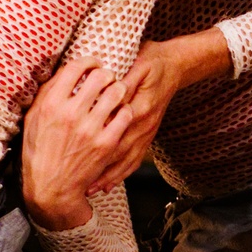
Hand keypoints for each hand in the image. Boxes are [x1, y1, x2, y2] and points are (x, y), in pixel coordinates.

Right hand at [20, 56, 133, 231]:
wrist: (51, 187)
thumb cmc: (39, 152)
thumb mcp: (33, 119)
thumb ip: (46, 94)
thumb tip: (61, 72)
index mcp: (51, 104)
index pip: (75, 67)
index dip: (88, 60)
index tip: (93, 63)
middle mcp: (71, 113)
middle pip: (100, 76)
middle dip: (106, 73)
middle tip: (107, 78)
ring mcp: (90, 129)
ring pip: (116, 93)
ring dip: (118, 88)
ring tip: (116, 92)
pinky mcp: (106, 143)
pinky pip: (125, 115)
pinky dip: (125, 110)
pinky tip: (120, 112)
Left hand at [85, 30, 232, 194]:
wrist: (175, 66)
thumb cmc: (152, 62)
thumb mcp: (139, 63)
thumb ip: (125, 79)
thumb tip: (110, 90)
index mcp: (141, 106)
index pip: (117, 129)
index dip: (98, 143)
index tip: (77, 154)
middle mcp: (145, 124)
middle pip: (120, 151)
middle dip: (100, 168)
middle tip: (79, 181)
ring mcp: (148, 132)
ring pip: (127, 159)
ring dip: (109, 176)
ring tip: (91, 189)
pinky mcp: (148, 135)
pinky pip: (135, 159)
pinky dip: (122, 173)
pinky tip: (109, 184)